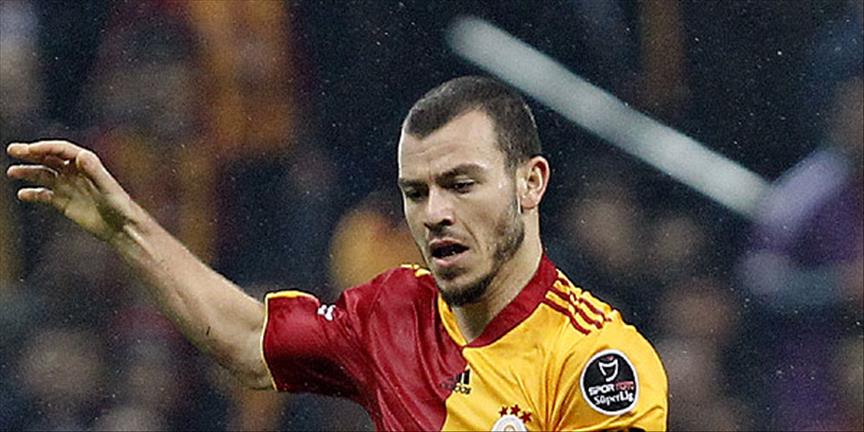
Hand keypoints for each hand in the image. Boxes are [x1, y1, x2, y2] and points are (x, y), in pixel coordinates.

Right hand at [6, 140, 136, 241]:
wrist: (122, 227)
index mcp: (86, 164)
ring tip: (12, 172)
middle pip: (49, 158)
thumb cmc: (120, 205)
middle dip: (31, 153)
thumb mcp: (107, 187)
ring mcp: (68, 187)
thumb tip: (81, 155)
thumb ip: (95, 171)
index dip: (46, 147)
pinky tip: (22, 194)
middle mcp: (74, 172)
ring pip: (43, 175)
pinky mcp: (64, 202)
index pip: (61, 150)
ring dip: (28, 172)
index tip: (30, 149)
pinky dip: (33, 194)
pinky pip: (44, 195)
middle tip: (12, 150)